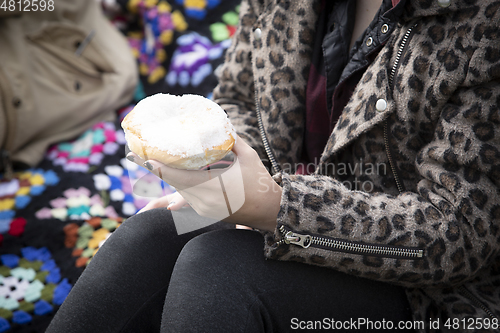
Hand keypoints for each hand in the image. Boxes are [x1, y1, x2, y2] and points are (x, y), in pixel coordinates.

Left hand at [127, 136, 281, 230]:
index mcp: (212, 186)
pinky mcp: (206, 213)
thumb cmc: (261, 182)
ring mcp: (204, 209)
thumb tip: (221, 123)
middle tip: (134, 155)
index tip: (141, 156)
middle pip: (172, 183)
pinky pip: (187, 198)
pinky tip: (170, 188)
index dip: (157, 167)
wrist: (270, 211)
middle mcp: (204, 200)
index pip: (176, 176)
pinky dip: (180, 188)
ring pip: (178, 190)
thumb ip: (233, 140)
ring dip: (167, 177)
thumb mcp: (248, 156)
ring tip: (149, 161)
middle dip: (155, 169)